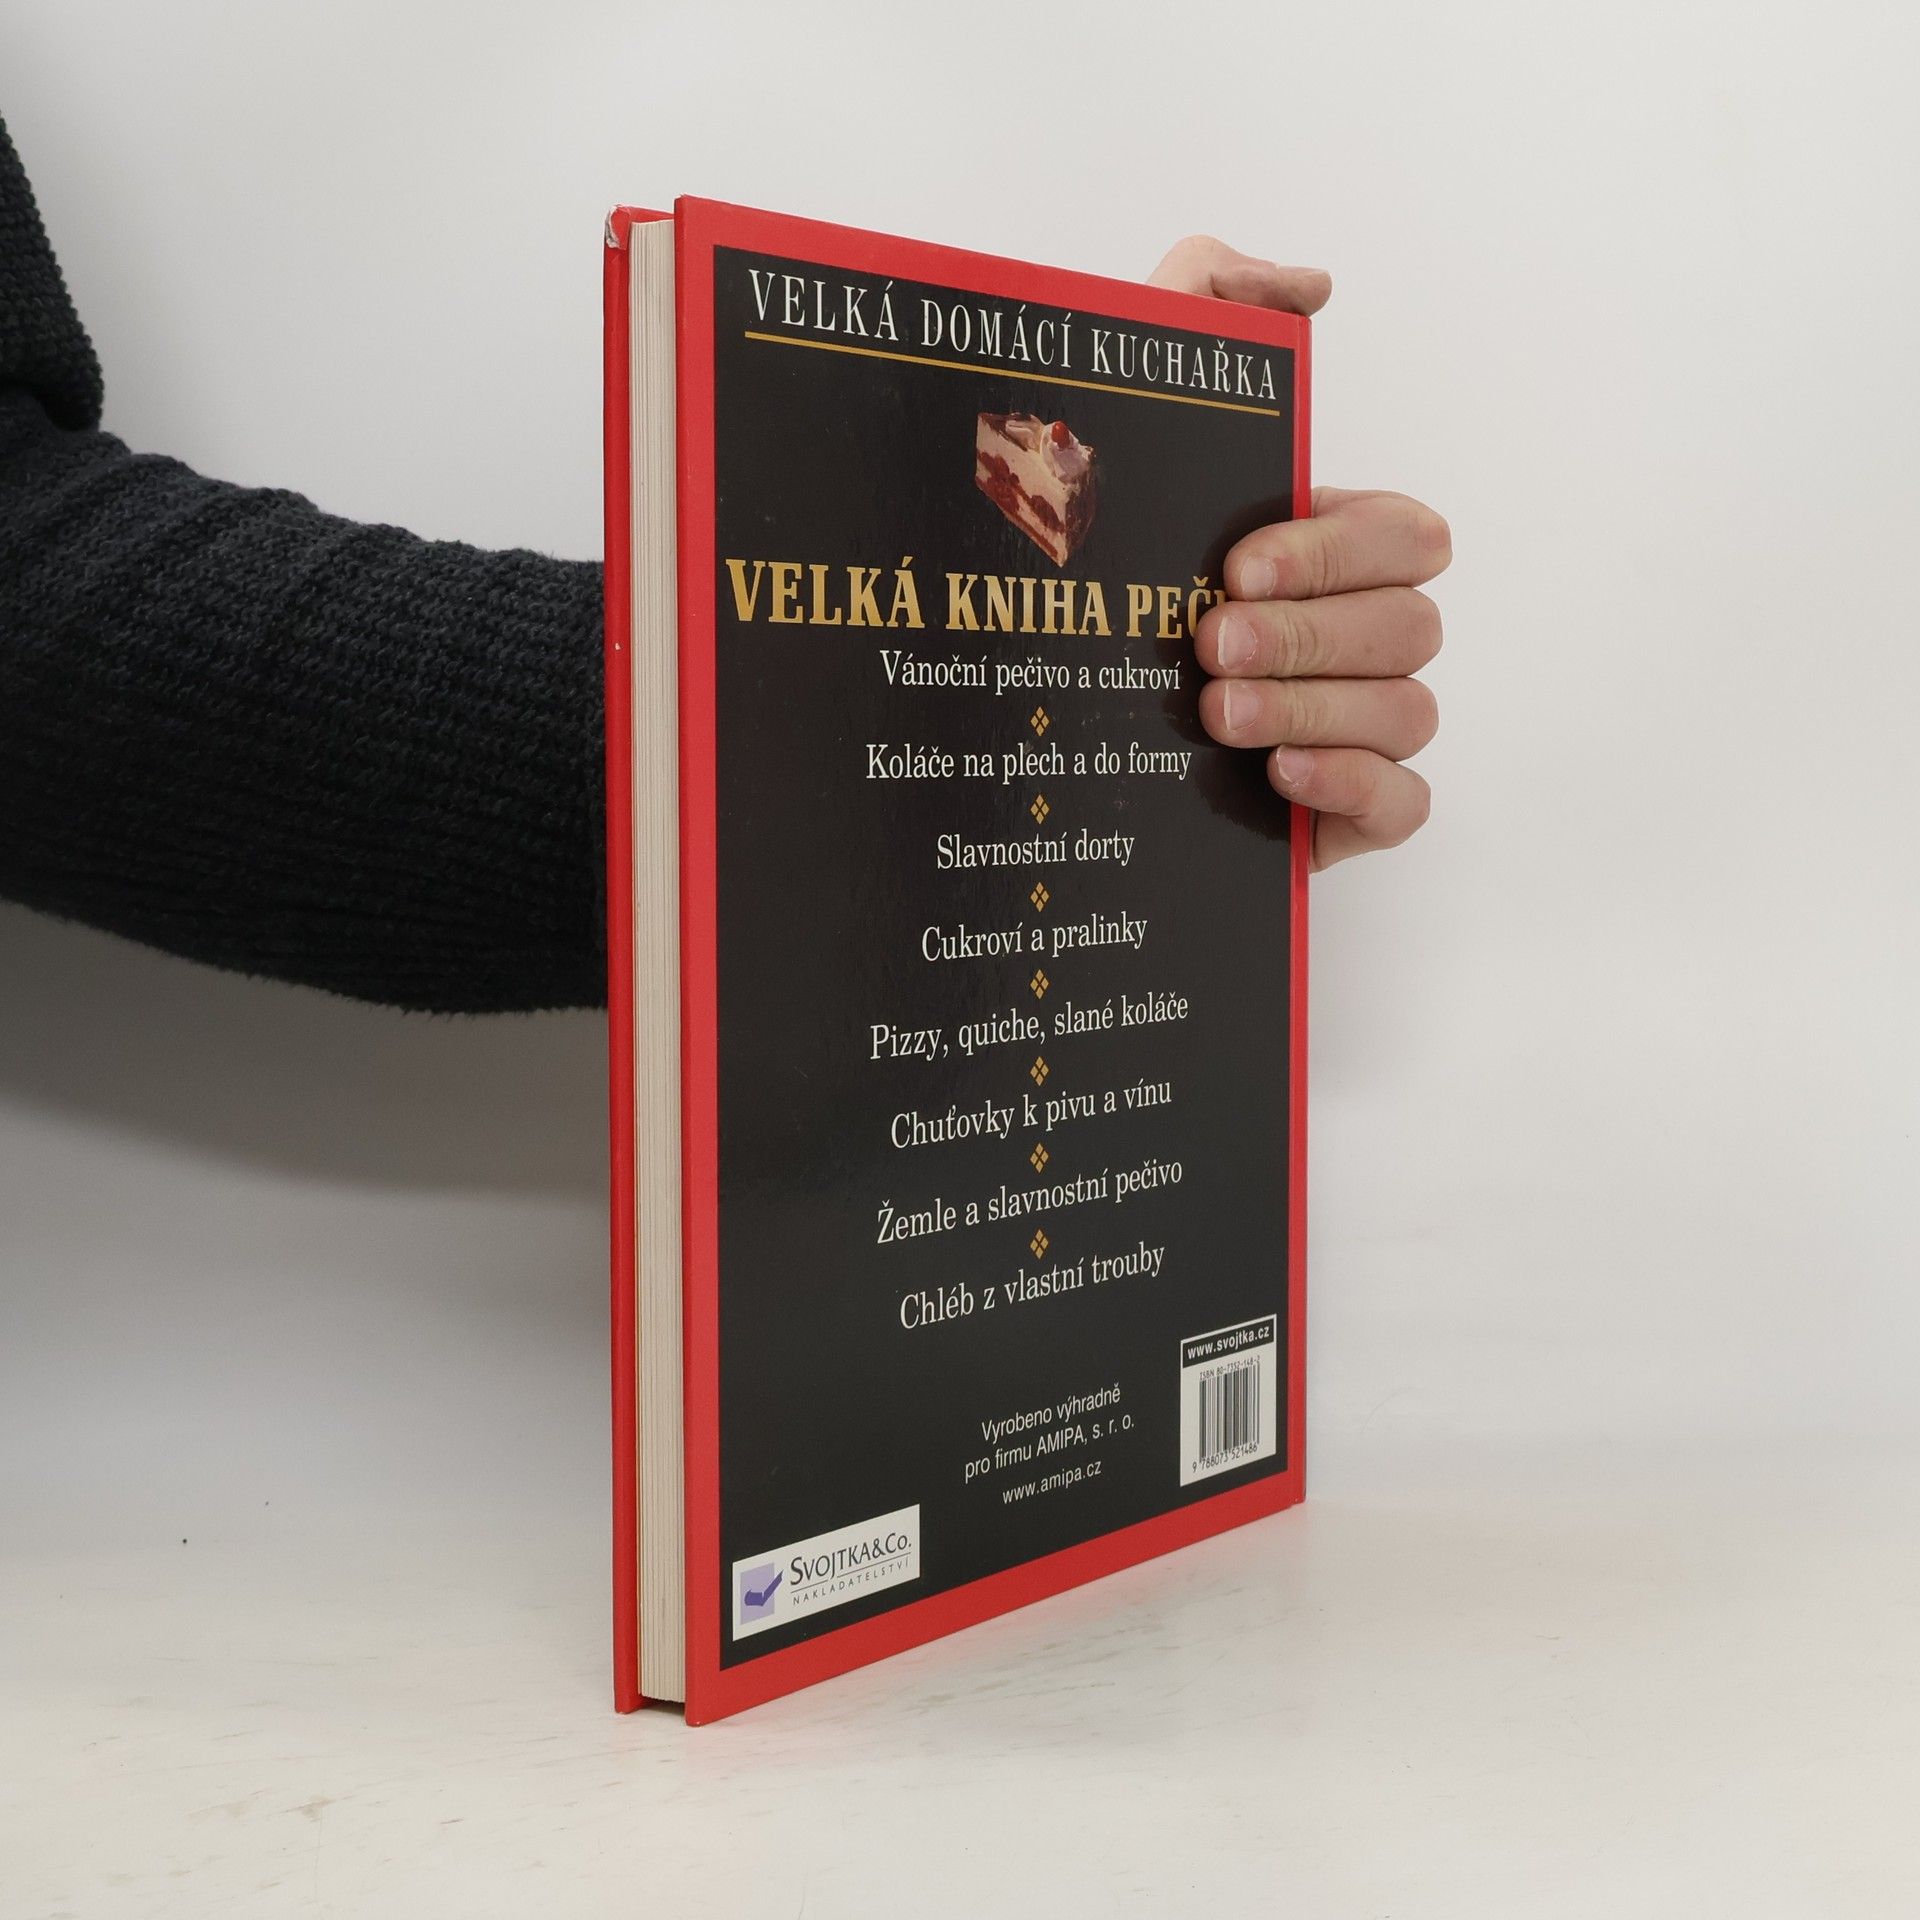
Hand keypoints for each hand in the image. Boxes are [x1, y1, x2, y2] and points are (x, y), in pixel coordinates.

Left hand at [1147, 236, 1447, 868]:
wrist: (1018, 723)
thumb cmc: (1085, 562)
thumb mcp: (1121, 409)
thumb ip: (1207, 304)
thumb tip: (1311, 290)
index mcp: (1324, 550)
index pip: (1404, 534)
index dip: (1340, 550)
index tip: (1236, 566)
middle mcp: (1352, 633)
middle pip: (1411, 624)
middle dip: (1311, 634)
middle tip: (1210, 646)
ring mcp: (1354, 723)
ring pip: (1408, 710)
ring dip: (1315, 709)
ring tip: (1217, 716)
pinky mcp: (1344, 811)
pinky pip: (1404, 800)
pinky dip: (1356, 784)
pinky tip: (1278, 778)